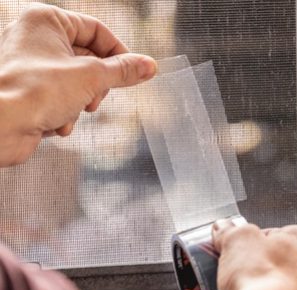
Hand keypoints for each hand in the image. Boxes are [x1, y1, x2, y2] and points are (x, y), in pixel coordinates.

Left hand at [0, 3, 156, 165]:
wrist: (1, 126)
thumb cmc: (36, 92)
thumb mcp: (91, 77)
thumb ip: (122, 71)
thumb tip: (149, 66)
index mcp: (47, 22)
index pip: (97, 30)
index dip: (119, 53)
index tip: (133, 73)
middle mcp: (37, 40)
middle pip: (88, 60)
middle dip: (96, 86)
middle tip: (95, 98)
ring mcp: (33, 68)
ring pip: (77, 84)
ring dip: (80, 104)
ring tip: (70, 111)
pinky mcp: (31, 93)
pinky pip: (61, 100)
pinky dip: (65, 114)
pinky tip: (56, 123)